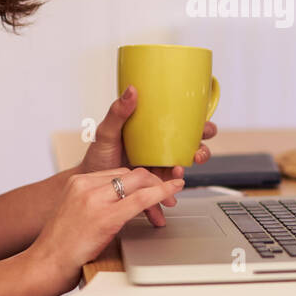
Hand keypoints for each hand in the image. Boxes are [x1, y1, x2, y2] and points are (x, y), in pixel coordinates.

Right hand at [30, 168, 185, 290]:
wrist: (45, 265)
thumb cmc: (61, 247)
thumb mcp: (76, 213)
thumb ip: (97, 203)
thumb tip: (123, 203)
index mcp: (78, 182)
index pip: (118, 173)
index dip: (140, 182)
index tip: (151, 191)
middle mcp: (85, 185)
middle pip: (131, 174)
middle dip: (153, 184)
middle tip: (167, 200)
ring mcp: (95, 199)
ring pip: (139, 182)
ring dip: (158, 192)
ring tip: (166, 208)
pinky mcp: (105, 216)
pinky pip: (141, 199)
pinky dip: (161, 193)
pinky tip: (171, 192)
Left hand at [78, 84, 217, 225]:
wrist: (91, 185)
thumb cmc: (98, 155)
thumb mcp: (106, 132)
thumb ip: (118, 112)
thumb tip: (131, 90)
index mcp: (155, 135)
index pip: (185, 127)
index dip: (202, 127)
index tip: (205, 130)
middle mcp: (160, 152)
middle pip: (191, 150)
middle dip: (201, 153)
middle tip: (195, 156)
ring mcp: (158, 171)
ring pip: (180, 174)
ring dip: (182, 177)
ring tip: (175, 178)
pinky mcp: (151, 191)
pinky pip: (163, 195)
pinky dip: (164, 202)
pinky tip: (162, 206)